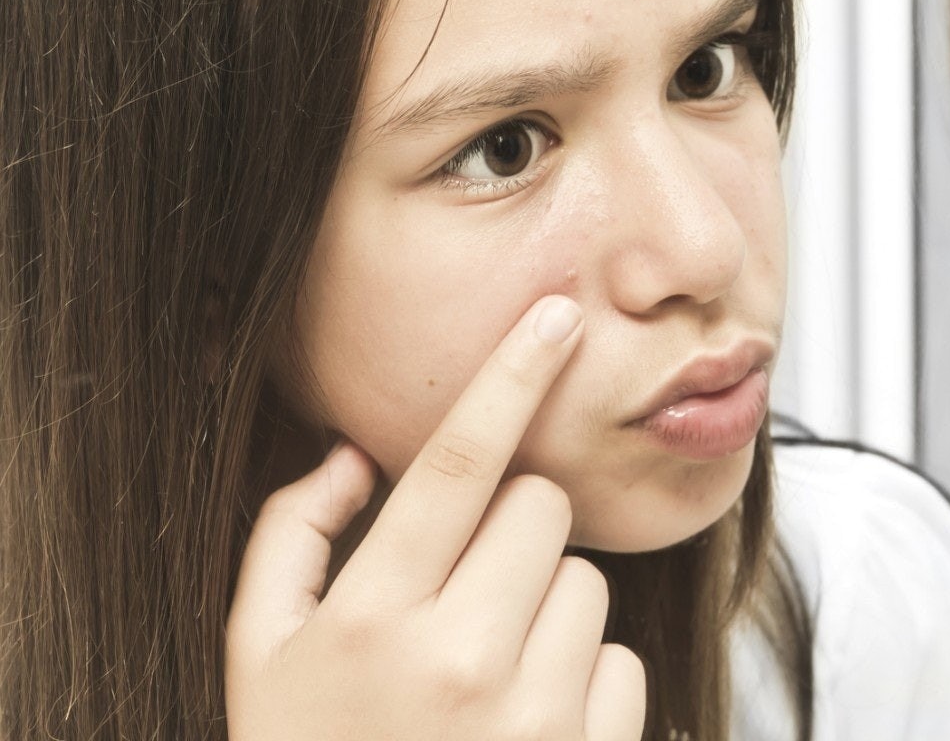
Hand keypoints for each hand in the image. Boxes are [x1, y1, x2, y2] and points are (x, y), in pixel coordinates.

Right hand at [225, 294, 646, 740]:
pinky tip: (528, 729)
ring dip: (548, 612)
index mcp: (369, 623)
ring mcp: (532, 715)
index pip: (458, 464)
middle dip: (512, 534)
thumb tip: (355, 454)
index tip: (557, 315)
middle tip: (466, 597)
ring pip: (588, 582)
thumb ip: (287, 542)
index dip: (511, 375)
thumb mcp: (261, 661)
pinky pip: (622, 662)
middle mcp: (456, 660)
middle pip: (541, 509)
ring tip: (487, 681)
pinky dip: (586, 683)